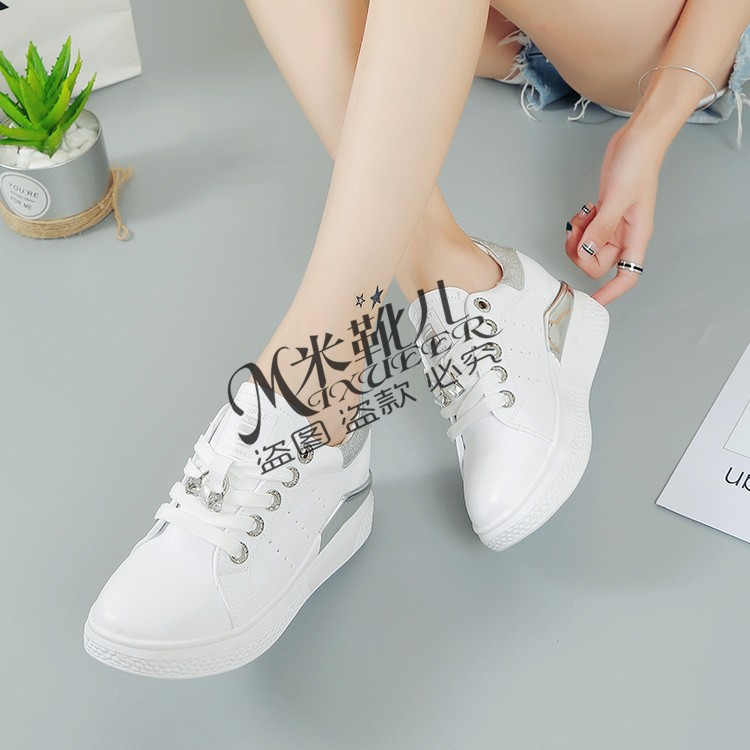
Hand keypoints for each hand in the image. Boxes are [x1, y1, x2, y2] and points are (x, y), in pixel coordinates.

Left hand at [565, 122, 664, 304]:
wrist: (637, 139)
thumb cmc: (637, 163)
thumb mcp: (618, 197)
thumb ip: (602, 226)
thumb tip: (589, 251)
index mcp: (636, 236)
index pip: (627, 275)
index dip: (611, 293)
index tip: (594, 302)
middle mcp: (625, 235)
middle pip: (597, 264)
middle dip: (581, 252)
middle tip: (578, 231)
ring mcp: (614, 226)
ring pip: (588, 249)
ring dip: (577, 238)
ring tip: (581, 217)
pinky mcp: (603, 215)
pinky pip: (585, 233)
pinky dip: (579, 226)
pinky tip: (584, 211)